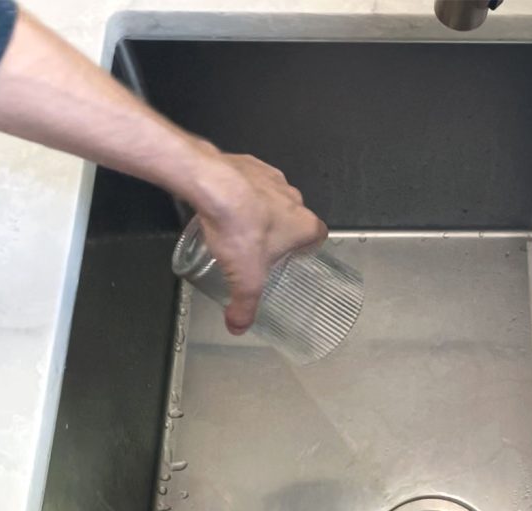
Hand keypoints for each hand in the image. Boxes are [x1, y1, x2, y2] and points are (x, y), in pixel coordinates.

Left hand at [190, 150, 327, 334]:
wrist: (213, 185)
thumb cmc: (239, 227)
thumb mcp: (245, 279)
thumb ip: (245, 306)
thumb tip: (239, 325)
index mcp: (303, 224)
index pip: (318, 236)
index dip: (307, 247)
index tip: (294, 256)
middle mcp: (293, 198)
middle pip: (293, 218)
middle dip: (279, 232)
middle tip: (258, 249)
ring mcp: (272, 178)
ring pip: (271, 198)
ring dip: (259, 210)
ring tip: (237, 227)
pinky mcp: (249, 164)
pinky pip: (249, 180)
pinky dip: (240, 191)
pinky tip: (223, 206)